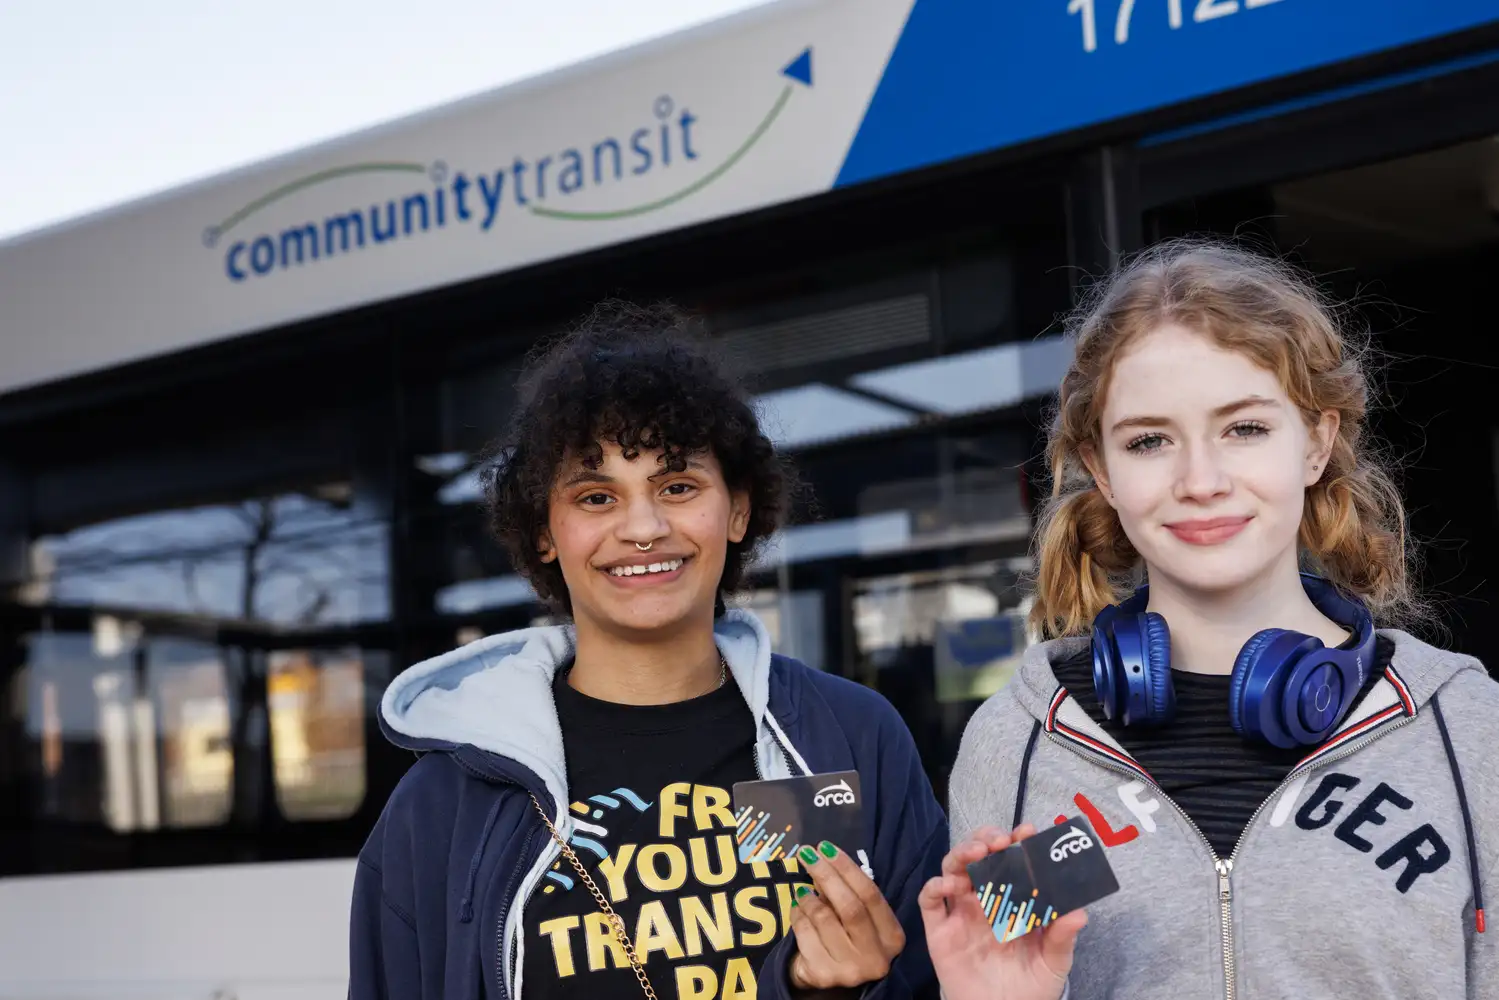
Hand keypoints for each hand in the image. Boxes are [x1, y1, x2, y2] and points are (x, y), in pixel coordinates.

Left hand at [786, 841, 905, 993]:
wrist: (831, 979)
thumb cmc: (848, 938)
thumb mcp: (856, 915)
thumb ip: (846, 891)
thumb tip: (822, 858)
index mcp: (892, 937)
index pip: (870, 895)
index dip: (847, 868)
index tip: (826, 847)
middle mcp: (876, 957)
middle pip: (849, 907)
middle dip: (826, 874)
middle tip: (806, 853)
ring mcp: (850, 970)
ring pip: (823, 919)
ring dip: (808, 898)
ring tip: (802, 891)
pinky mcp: (823, 976)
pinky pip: (804, 933)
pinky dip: (797, 914)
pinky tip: (798, 909)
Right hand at [919, 825, 1087, 999]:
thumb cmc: (1031, 987)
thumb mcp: (1054, 963)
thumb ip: (1062, 937)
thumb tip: (1079, 913)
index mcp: (1013, 899)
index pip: (1013, 861)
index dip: (1018, 842)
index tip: (1027, 832)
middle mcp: (984, 899)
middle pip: (978, 856)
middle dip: (986, 839)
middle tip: (1000, 841)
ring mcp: (960, 913)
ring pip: (952, 869)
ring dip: (961, 854)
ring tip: (977, 853)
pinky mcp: (940, 931)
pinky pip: (929, 902)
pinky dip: (935, 886)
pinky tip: (950, 885)